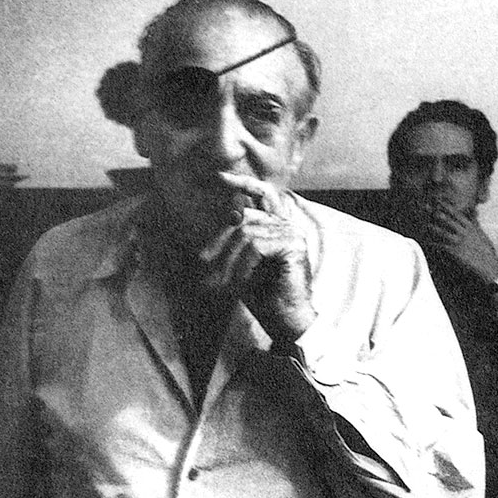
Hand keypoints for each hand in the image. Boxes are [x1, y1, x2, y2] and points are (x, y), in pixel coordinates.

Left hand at [197, 172, 316, 341]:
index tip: (219, 177)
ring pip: (246, 233)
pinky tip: (239, 283)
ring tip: (222, 283)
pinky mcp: (293, 245)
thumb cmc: (264, 295)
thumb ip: (235, 240)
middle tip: (203, 263)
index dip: (242, 183)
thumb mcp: (241, 263)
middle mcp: (287, 225)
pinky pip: (256, 246)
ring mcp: (292, 233)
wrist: (286, 320)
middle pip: (244, 217)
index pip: (262, 194)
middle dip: (219, 240)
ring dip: (228, 260)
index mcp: (277, 225)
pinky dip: (242, 266)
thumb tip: (221, 218)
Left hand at [426, 202, 497, 282]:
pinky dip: (434, 244)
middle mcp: (464, 232)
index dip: (447, 207)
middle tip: (427, 209)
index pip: (457, 214)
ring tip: (426, 225)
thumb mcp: (482, 234)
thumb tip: (474, 214)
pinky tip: (428, 243)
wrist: (488, 265)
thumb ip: (475, 224)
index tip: (439, 202)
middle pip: (449, 221)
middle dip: (438, 214)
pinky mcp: (455, 252)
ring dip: (434, 228)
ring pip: (443, 232)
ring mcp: (459, 242)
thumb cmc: (486, 251)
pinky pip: (442, 246)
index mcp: (471, 227)